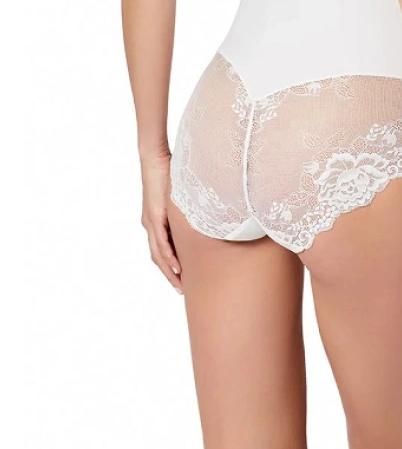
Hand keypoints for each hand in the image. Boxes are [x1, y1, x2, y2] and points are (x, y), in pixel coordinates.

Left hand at [140, 152, 182, 294]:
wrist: (154, 159)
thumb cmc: (168, 172)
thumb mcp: (181, 194)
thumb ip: (188, 205)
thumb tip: (205, 210)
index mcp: (155, 220)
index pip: (162, 249)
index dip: (171, 265)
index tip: (182, 278)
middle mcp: (150, 225)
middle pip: (158, 258)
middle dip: (170, 276)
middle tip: (182, 290)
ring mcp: (150, 222)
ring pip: (158, 254)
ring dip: (169, 271)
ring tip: (180, 285)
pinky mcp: (153, 217)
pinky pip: (160, 242)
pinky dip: (168, 257)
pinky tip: (176, 267)